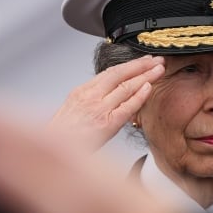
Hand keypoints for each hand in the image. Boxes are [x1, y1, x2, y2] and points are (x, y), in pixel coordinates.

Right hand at [47, 55, 163, 150]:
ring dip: (145, 77)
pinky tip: (149, 88)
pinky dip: (139, 96)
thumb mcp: (72, 110)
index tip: (142, 61)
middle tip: (156, 60)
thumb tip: (108, 95)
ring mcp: (99, 109)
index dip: (129, 66)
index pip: (110, 73)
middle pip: (120, 74)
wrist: (54, 152)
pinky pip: (127, 107)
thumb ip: (90, 100)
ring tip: (158, 70)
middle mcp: (90, 96)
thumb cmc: (63, 136)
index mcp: (82, 91)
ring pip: (126, 87)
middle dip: (140, 65)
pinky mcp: (106, 124)